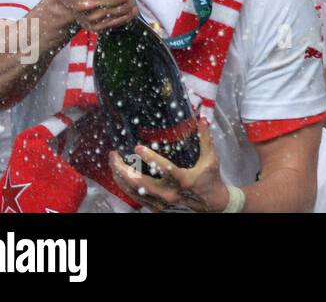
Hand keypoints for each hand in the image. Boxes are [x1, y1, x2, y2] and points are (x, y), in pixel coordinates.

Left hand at [109, 117, 230, 212]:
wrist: (210, 202)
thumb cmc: (210, 179)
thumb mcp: (211, 158)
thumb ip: (205, 139)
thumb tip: (202, 120)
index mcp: (183, 180)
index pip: (165, 169)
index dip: (150, 158)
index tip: (138, 147)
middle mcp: (170, 192)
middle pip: (140, 183)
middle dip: (124, 169)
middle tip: (115, 156)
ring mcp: (162, 201)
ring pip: (135, 190)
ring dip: (121, 177)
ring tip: (114, 163)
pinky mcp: (157, 205)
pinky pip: (136, 196)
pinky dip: (125, 186)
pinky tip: (120, 176)